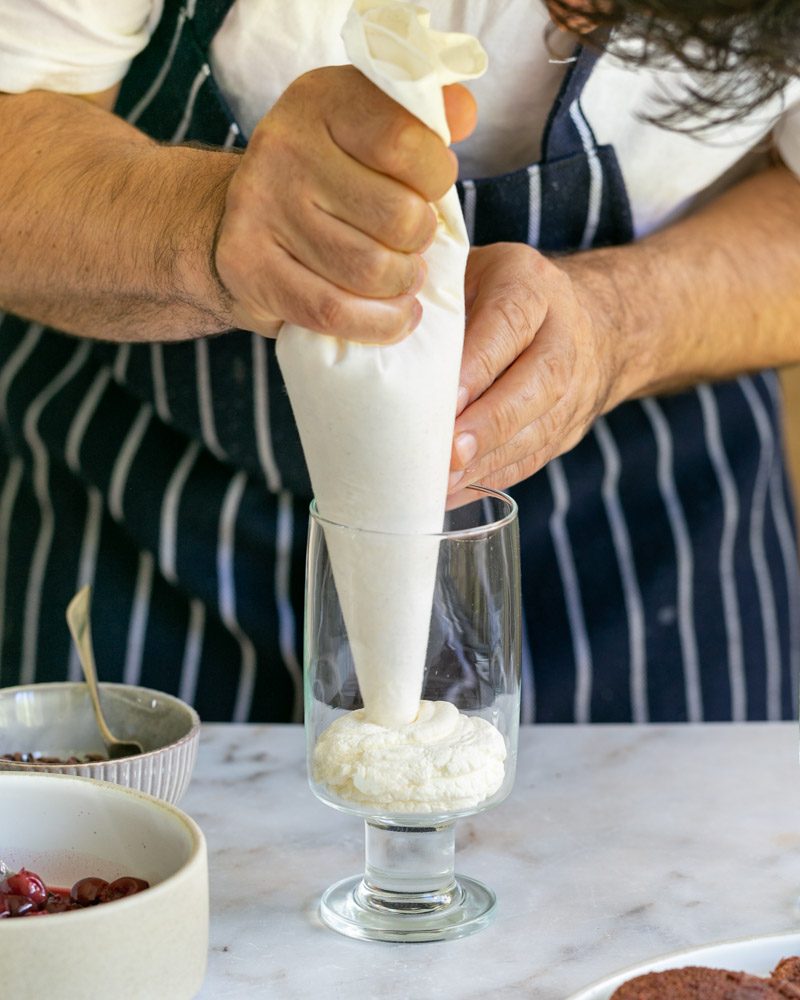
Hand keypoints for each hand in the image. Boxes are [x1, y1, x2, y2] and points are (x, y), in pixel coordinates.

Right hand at [215, 66, 475, 341]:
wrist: (236, 217)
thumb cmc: (325, 176)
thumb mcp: (368, 127)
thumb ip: (423, 116)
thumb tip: (463, 114)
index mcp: (323, 101)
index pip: (404, 142)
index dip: (436, 177)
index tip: (429, 190)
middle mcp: (285, 148)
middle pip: (396, 215)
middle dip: (421, 239)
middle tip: (413, 244)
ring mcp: (262, 209)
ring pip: (369, 270)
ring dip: (402, 284)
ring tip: (403, 278)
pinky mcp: (249, 267)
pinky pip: (335, 311)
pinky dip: (379, 323)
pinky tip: (396, 316)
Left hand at [447, 243, 627, 503]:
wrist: (590, 318)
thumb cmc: (499, 292)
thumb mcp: (470, 274)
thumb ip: (437, 303)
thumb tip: (378, 349)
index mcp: (531, 285)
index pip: (509, 322)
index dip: (479, 365)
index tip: (445, 399)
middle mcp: (562, 334)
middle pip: (538, 382)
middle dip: (491, 423)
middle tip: (449, 452)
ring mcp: (575, 385)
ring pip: (540, 428)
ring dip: (491, 459)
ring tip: (445, 481)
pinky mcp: (569, 427)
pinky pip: (535, 456)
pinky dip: (494, 477)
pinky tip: (456, 491)